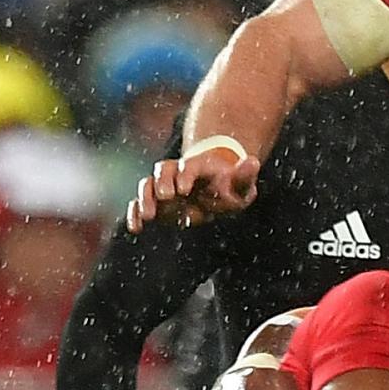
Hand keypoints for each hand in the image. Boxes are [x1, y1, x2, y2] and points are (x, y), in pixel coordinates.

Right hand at [126, 144, 259, 233]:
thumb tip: (253, 162)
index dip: (184, 175)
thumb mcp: (241, 183)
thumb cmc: (230, 186)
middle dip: (162, 182)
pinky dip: (134, 213)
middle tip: (167, 196)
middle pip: (163, 170)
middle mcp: (176, 173)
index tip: (184, 189)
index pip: (188, 166)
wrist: (215, 187)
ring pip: (148, 184)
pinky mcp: (155, 201)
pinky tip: (135, 228)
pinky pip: (140, 204)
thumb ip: (244, 176)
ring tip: (148, 215)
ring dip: (145, 198)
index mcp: (198, 167)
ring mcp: (164, 186)